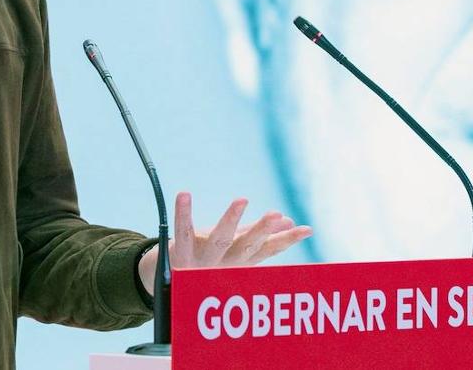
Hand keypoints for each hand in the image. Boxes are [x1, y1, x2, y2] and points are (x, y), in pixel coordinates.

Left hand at [138, 193, 312, 294]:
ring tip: (242, 199)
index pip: (267, 251)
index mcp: (240, 263)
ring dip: (231, 220)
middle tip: (275, 215)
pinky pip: (182, 230)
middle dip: (261, 231)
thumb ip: (259, 235)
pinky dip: (183, 212)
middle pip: (245, 247)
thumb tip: (288, 220)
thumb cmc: (208, 259)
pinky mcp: (181, 251)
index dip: (287, 240)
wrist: (166, 278)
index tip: (307, 229)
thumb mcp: (235, 249)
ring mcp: (202, 260)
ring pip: (219, 240)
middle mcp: (223, 265)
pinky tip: (185, 194)